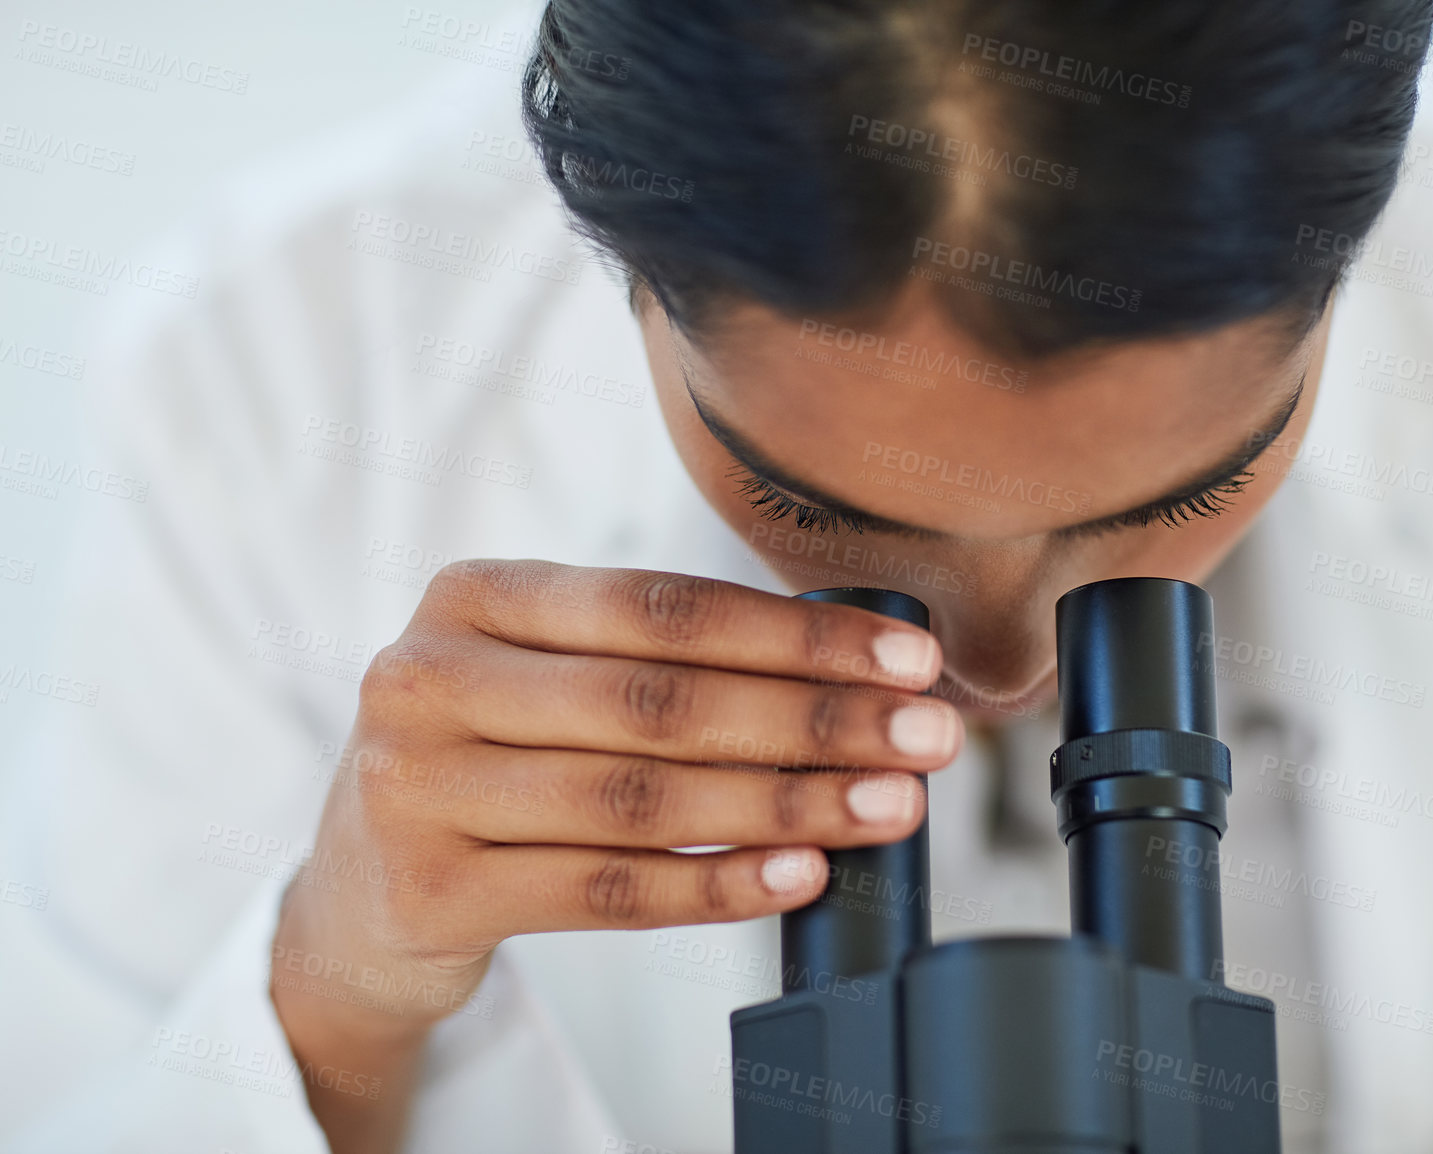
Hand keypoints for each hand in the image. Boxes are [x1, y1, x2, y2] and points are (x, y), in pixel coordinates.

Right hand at [270, 562, 956, 1151]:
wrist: (357, 891)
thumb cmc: (494, 757)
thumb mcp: (545, 678)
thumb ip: (663, 660)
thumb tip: (859, 668)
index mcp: (475, 594)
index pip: (663, 606)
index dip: (797, 634)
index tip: (909, 660)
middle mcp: (430, 675)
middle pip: (661, 700)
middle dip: (816, 719)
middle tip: (930, 739)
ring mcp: (417, 786)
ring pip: (643, 798)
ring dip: (788, 804)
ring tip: (891, 808)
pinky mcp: (431, 889)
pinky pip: (609, 890)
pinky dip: (717, 885)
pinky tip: (802, 876)